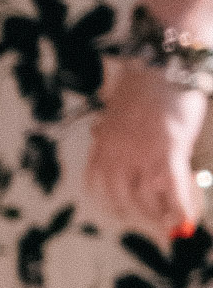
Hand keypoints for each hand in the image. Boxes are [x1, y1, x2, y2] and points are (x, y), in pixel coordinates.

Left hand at [82, 51, 209, 238]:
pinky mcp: (168, 150)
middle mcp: (117, 154)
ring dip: (161, 215)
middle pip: (124, 200)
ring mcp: (141, 154)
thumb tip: (98, 136)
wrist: (167, 61)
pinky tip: (188, 219)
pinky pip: (173, 189)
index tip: (125, 215)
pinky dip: (181, 207)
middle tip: (156, 226)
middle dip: (141, 216)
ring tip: (173, 224)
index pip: (99, 187)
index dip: (113, 206)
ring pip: (149, 199)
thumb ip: (108, 126)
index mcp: (102, 144)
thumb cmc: (145, 81)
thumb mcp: (115, 105)